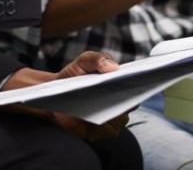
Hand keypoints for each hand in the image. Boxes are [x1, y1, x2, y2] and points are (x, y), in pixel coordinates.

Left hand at [0, 52, 129, 140]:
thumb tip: (114, 67)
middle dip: (126, 97)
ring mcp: (109, 122)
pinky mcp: (96, 133)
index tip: (138, 78)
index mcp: (121, 90)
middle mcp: (119, 108)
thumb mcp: (85, 61)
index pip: (138, 90)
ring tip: (103, 98)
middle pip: (130, 106)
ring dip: (112, 110)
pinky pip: (104, 130)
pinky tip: (91, 111)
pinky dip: (100, 122)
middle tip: (118, 88)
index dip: (140, 85)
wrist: (53, 92)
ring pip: (119, 120)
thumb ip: (99, 58)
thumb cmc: (74, 76)